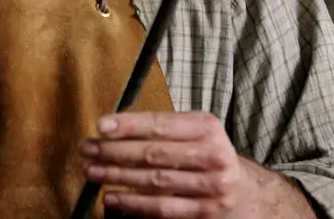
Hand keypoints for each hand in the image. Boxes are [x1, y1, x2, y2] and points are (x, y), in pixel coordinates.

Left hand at [80, 111, 250, 217]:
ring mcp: (211, 187)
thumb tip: (114, 123)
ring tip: (93, 171)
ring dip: (118, 176)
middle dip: (115, 151)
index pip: (160, 124)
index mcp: (206, 127)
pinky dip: (133, 204)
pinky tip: (112, 197)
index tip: (101, 126)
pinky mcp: (205, 213)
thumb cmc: (207, 154)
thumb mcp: (194, 131)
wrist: (244, 192)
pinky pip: (162, 208)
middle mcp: (212, 155)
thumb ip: (161, 127)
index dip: (128, 125)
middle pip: (154, 153)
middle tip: (88, 149)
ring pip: (154, 181)